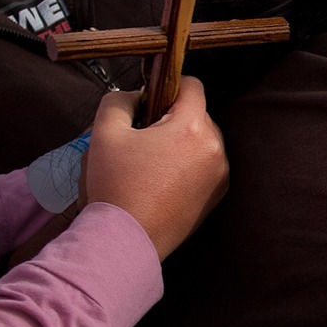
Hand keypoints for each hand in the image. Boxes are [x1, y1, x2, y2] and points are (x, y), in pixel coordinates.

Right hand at [82, 77, 227, 260]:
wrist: (125, 240)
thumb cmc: (115, 185)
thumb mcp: (105, 133)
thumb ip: (118, 101)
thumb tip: (135, 95)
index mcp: (193, 127)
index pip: (192, 87)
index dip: (168, 87)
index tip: (149, 101)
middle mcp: (215, 147)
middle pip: (197, 115)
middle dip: (171, 119)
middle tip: (142, 139)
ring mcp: (221, 173)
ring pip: (202, 141)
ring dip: (180, 143)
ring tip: (150, 164)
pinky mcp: (218, 195)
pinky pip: (205, 166)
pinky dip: (188, 166)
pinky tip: (161, 181)